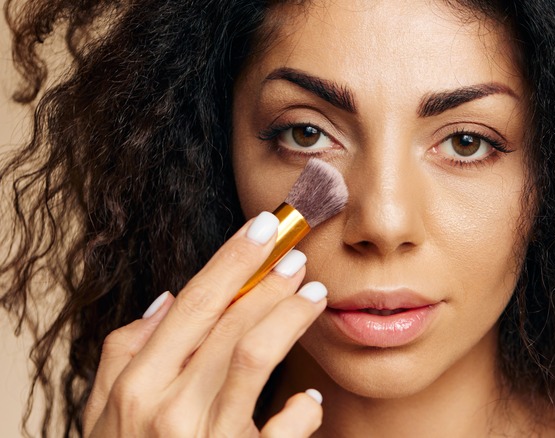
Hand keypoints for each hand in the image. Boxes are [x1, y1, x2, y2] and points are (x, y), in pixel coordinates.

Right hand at [82, 212, 326, 436]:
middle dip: (270, 282)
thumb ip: (125, 353)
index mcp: (137, 385)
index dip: (234, 259)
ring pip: (256, 357)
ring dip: (290, 318)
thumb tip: (168, 300)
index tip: (266, 225)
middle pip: (231, 323)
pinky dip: (302, 410)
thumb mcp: (103, 412)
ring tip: (313, 294)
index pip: (195, 303)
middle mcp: (167, 409)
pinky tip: (309, 399)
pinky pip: (282, 430)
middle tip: (298, 256)